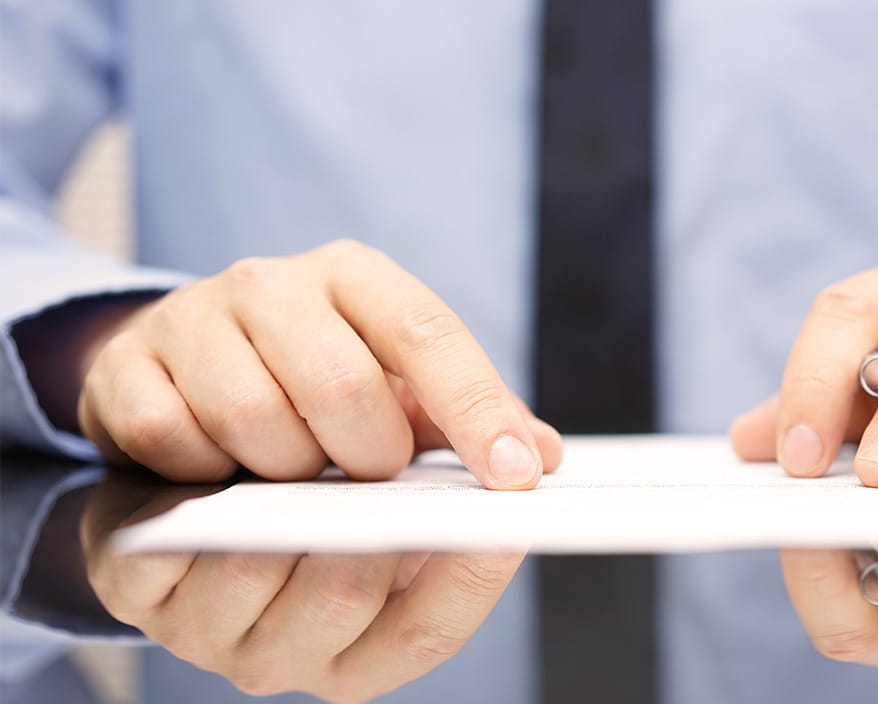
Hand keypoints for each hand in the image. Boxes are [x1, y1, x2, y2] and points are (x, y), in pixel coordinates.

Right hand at [77, 240, 561, 486]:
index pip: (427, 333)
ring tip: (296, 474)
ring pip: (258, 420)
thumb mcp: (393, 389)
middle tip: (370, 479)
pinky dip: (211, 475)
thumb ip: (463, 417)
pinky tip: (223, 471)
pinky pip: (177, 443)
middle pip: (343, 386)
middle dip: (369, 457)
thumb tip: (544, 456)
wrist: (178, 370)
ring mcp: (192, 318)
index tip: (514, 479)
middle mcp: (272, 281)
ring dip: (289, 472)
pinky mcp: (126, 370)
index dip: (476, 409)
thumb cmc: (307, 387)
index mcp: (352, 276)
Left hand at [82, 470, 521, 702]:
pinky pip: (161, 535)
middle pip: (344, 592)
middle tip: (378, 431)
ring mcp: (202, 632)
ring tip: (299, 418)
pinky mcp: (128, 581)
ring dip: (284, 471)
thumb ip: (460, 449)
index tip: (512, 485)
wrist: (191, 439)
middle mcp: (286, 657)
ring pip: (253, 562)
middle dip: (368, 488)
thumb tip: (539, 452)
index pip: (431, 629)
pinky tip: (214, 442)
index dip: (476, 563)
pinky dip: (193, 469)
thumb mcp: (399, 445)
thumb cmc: (313, 449)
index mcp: (362, 644)